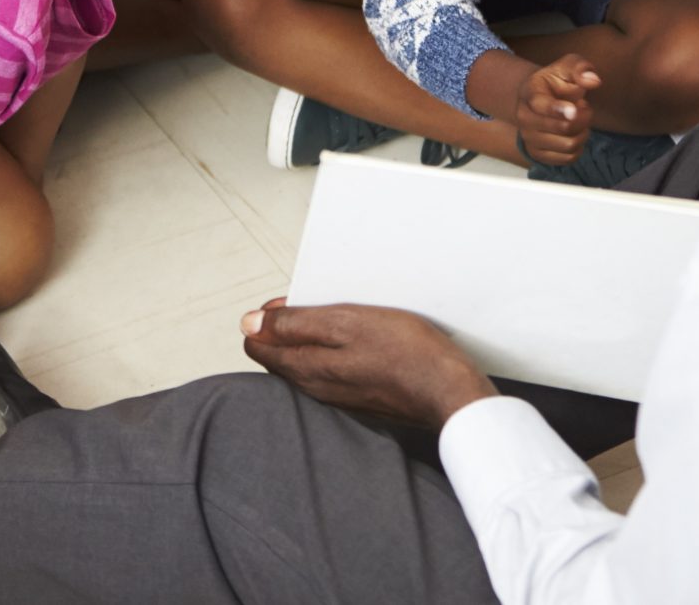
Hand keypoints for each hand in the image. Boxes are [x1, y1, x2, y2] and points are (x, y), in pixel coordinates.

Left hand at [241, 299, 494, 428]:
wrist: (449, 392)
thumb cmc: (406, 355)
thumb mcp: (346, 322)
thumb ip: (294, 324)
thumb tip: (250, 323)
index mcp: (304, 368)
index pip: (258, 344)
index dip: (269, 316)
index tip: (293, 300)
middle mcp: (315, 388)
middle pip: (282, 353)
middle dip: (290, 325)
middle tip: (320, 303)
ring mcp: (338, 396)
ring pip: (308, 361)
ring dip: (316, 336)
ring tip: (345, 316)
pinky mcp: (360, 398)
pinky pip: (334, 370)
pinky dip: (338, 350)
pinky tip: (362, 339)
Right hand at [513, 55, 597, 165]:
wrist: (540, 98)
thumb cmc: (556, 82)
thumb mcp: (567, 66)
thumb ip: (580, 67)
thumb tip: (593, 80)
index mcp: (530, 92)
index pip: (540, 105)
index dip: (558, 109)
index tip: (574, 110)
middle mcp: (524, 117)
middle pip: (562, 128)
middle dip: (583, 118)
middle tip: (583, 107)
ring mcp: (529, 138)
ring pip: (568, 145)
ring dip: (582, 133)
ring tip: (579, 121)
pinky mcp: (537, 154)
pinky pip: (568, 158)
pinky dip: (578, 148)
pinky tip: (574, 134)